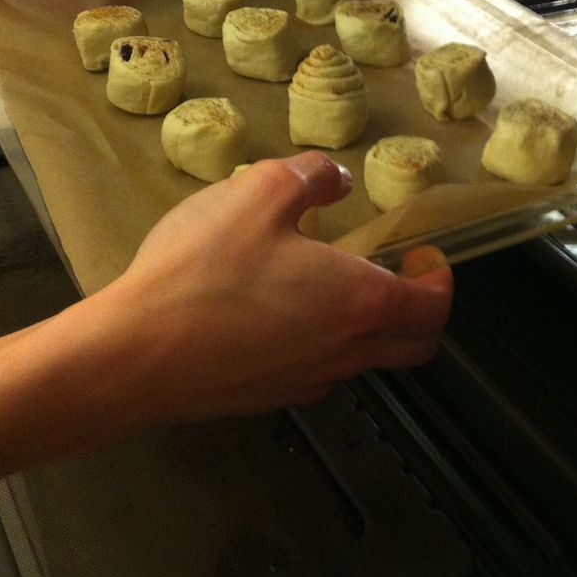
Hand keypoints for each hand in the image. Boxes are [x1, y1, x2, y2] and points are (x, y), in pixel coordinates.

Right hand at [29, 153, 453, 445]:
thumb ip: (311, 177)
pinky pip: (314, 370)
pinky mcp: (264, 399)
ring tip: (325, 282)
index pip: (432, 308)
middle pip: (412, 347)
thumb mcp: (258, 192)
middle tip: (394, 273)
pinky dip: (318, 342)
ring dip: (363, 325)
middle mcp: (343, 352)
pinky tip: (273, 311)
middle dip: (418, 311)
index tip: (424, 255)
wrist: (136, 354)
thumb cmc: (205, 269)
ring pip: (361, 360)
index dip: (439, 280)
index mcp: (358, 300)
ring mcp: (304, 383)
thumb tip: (338, 178)